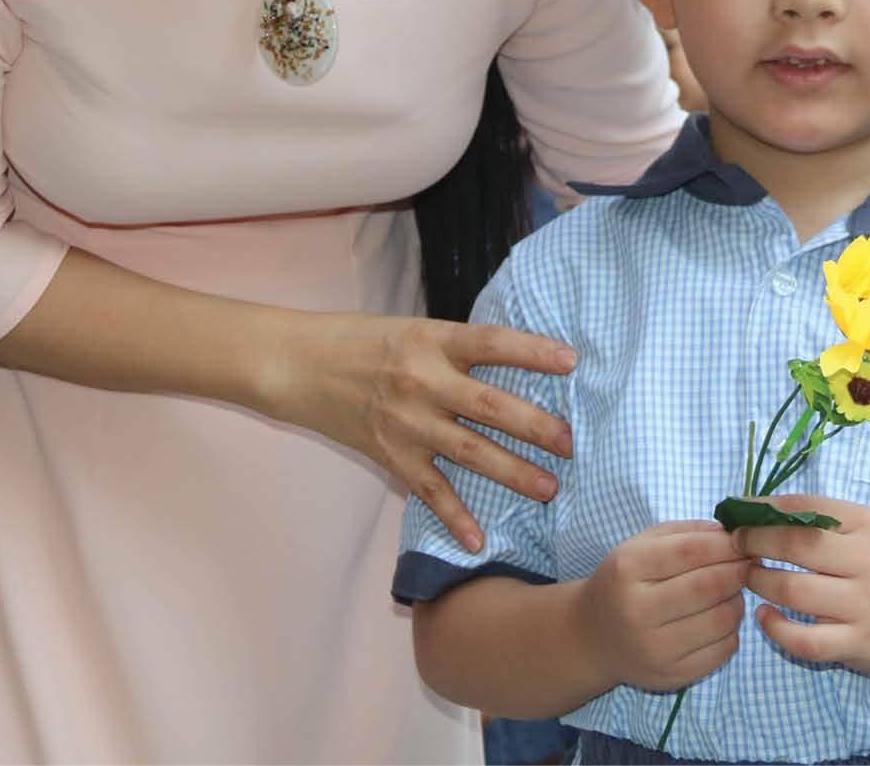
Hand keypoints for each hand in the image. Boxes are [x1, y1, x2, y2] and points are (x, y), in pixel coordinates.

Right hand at [268, 311, 576, 550]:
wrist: (297, 365)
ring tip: (549, 489)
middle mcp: (423, 381)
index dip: (533, 351)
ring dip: (512, 472)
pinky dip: (455, 517)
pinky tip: (479, 540)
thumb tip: (518, 359)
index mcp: (432, 340)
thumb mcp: (415, 329)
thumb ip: (459, 347)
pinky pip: (430, 490)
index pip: (492, 343)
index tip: (571, 361)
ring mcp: (406, 422)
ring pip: (469, 452)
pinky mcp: (390, 454)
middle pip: (489, 405)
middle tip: (571, 443)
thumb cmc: (362, 340)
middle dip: (535, 426)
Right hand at [581, 521, 749, 693]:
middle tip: (748, 565)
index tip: (744, 542)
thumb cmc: (626, 581)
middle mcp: (637, 611)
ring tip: (732, 591)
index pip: (691, 551)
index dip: (727, 545)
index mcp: (628, 569)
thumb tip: (733, 533)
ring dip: (738, 601)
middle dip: (738, 572)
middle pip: (708, 586)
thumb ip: (687, 533)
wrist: (594, 637)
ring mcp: (654, 649)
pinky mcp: (671, 676)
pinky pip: (723, 650)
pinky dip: (732, 630)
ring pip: (721, 620)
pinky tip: (721, 619)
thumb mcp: (642, 545)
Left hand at [734, 495, 869, 677]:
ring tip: (748, 577)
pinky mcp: (857, 644)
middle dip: (753, 541)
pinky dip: (775, 628)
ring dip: (758, 580)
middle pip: (795, 544)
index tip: (736, 512)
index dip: (763, 508)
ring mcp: (863, 605)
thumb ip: (824, 521)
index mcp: (868, 525)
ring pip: (792, 590)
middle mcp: (867, 561)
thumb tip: (759, 509)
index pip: (806, 506)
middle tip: (735, 544)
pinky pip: (804, 640)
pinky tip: (764, 615)